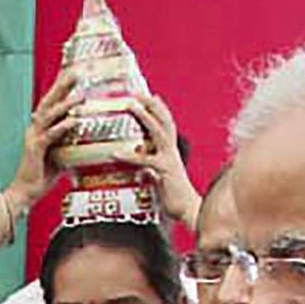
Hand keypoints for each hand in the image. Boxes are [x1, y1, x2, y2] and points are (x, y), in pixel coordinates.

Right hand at [11, 70, 79, 207]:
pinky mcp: (35, 149)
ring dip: (65, 104)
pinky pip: (50, 135)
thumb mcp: (61, 156)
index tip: (73, 74)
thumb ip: (71, 144)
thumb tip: (90, 140)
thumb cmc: (42, 175)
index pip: (51, 103)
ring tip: (80, 96)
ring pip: (50, 115)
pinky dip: (62, 127)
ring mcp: (33, 137)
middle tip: (75, 73)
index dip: (61, 88)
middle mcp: (35, 128)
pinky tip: (73, 121)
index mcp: (40, 128)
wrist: (25, 192)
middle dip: (62, 87)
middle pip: (49, 102)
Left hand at [117, 94, 200, 228]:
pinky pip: (144, 161)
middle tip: (138, 92)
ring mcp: (169, 160)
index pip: (166, 125)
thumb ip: (151, 173)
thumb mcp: (161, 181)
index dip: (160, 109)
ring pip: (158, 132)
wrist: (188, 211)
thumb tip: (143, 172)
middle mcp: (171, 152)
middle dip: (151, 105)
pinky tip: (115, 153)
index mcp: (171, 152)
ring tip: (131, 105)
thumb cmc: (175, 198)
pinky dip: (129, 157)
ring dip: (144, 117)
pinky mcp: (163, 172)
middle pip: (163, 121)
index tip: (151, 95)